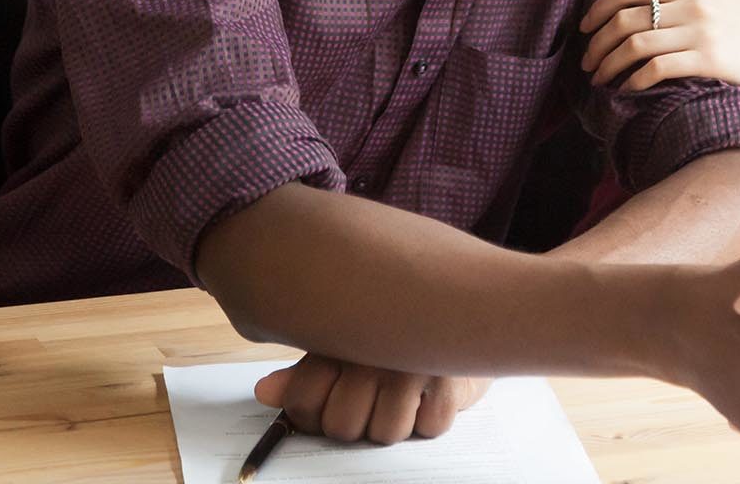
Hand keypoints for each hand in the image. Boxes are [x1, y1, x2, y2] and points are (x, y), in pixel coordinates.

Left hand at [254, 355, 491, 443]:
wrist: (473, 308)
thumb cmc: (399, 336)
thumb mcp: (346, 343)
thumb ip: (305, 373)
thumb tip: (265, 393)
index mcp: (340, 332)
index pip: (301, 399)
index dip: (310, 414)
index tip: (328, 400)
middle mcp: (373, 346)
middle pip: (341, 425)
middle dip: (356, 422)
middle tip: (373, 395)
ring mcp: (413, 362)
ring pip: (385, 433)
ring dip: (397, 421)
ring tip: (405, 391)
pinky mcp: (451, 377)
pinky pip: (429, 427)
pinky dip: (432, 416)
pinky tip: (432, 390)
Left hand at [579, 0, 739, 89]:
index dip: (598, 8)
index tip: (585, 27)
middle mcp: (693, 5)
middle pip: (626, 19)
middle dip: (597, 43)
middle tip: (587, 61)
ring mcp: (700, 33)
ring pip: (636, 45)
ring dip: (609, 65)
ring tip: (599, 78)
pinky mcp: (708, 61)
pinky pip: (657, 69)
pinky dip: (635, 80)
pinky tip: (627, 88)